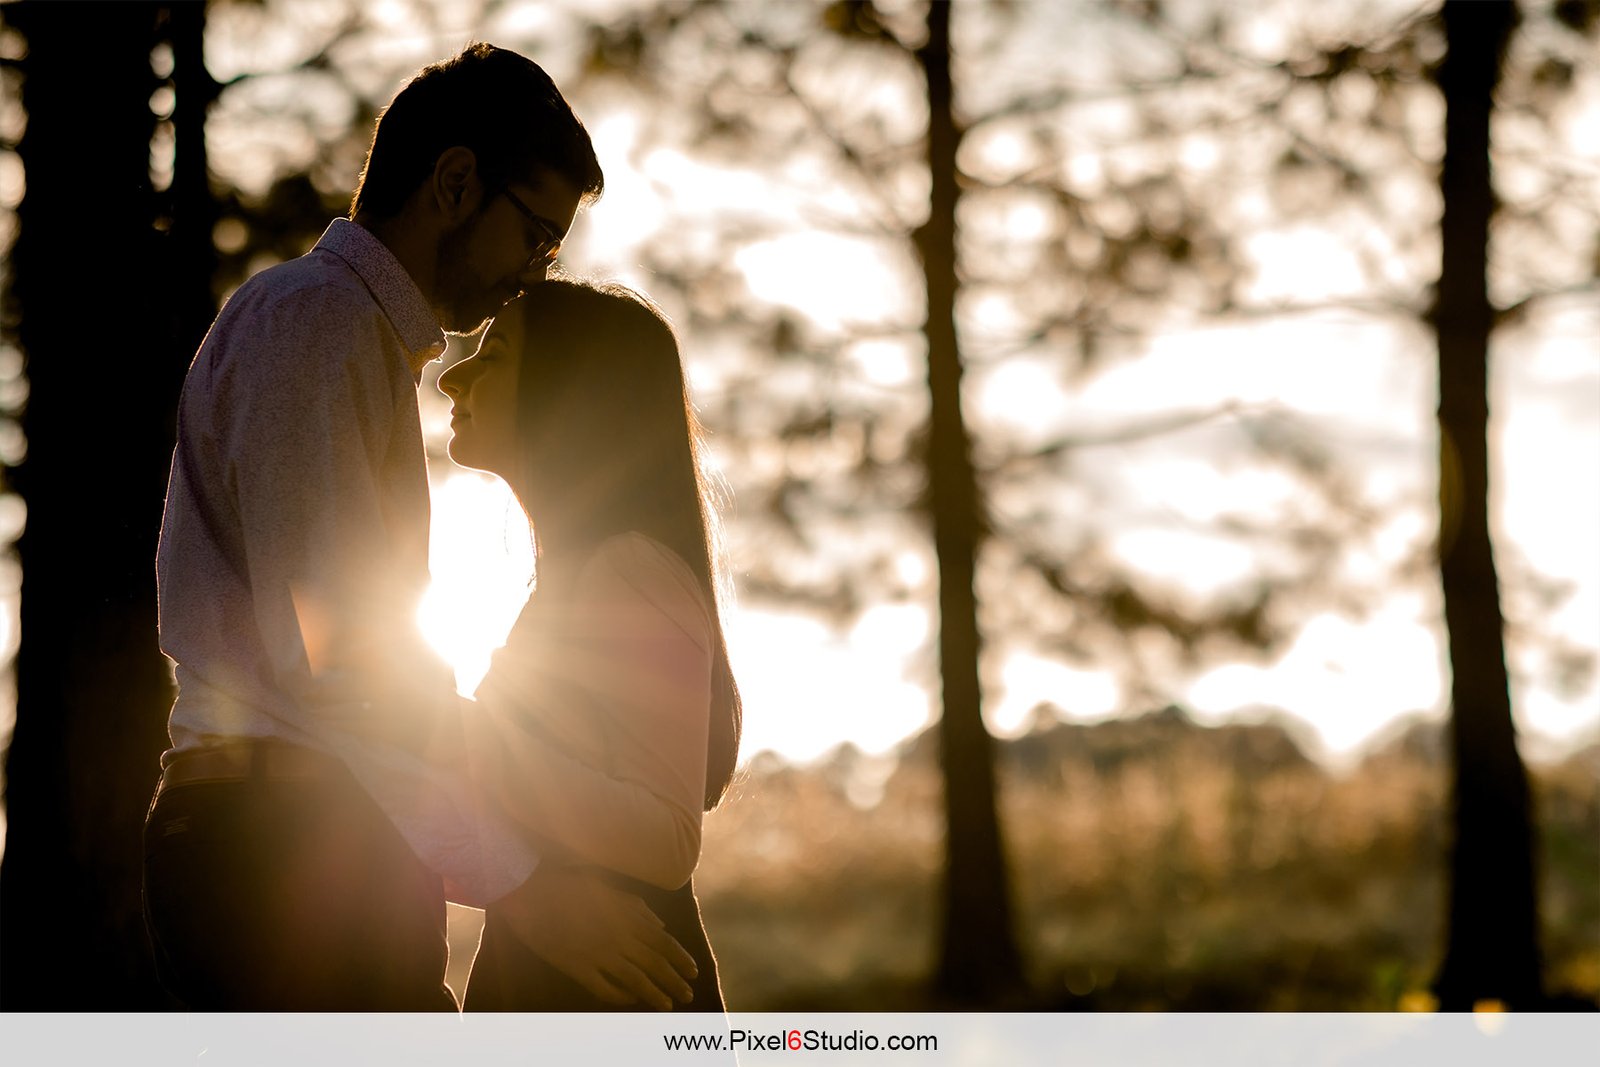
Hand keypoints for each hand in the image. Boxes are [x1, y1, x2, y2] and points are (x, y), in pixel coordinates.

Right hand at [495, 866, 697, 1009]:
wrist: (530, 889)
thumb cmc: (569, 882)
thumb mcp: (609, 888)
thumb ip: (637, 907)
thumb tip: (661, 924)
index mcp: (627, 916)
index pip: (664, 943)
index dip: (681, 959)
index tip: (694, 972)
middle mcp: (618, 937)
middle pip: (655, 964)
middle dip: (675, 981)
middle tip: (689, 996)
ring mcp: (598, 953)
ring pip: (635, 980)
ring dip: (655, 994)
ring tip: (668, 1005)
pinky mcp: (576, 967)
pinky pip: (604, 989)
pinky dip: (620, 997)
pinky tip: (631, 1001)